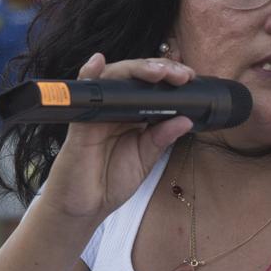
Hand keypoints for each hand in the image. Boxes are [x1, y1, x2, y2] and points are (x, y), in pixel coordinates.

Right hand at [33, 53, 195, 226]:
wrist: (85, 208)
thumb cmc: (111, 181)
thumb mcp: (145, 159)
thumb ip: (162, 139)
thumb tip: (186, 120)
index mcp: (132, 116)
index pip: (150, 87)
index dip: (169, 78)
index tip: (189, 77)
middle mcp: (115, 109)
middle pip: (134, 77)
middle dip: (159, 70)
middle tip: (180, 74)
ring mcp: (97, 113)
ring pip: (113, 78)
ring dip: (136, 70)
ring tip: (157, 71)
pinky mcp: (81, 123)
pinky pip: (83, 95)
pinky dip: (88, 75)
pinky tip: (98, 62)